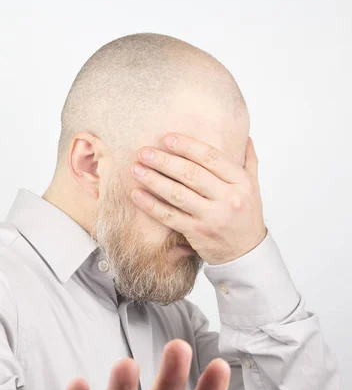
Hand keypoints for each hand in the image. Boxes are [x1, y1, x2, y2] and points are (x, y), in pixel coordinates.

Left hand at [130, 133, 267, 264]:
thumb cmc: (246, 218)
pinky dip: (151, 205)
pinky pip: (169, 216)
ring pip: (177, 194)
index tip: (167, 138)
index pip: (211, 157)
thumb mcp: (253, 188)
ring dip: (153, 180)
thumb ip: (248, 161)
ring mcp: (211, 217)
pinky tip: (137, 194)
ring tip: (136, 169)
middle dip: (164, 161)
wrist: (246, 253)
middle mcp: (228, 198)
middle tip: (144, 152)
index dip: (187, 146)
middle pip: (191, 174)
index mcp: (241, 182)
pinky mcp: (196, 233)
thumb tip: (244, 136)